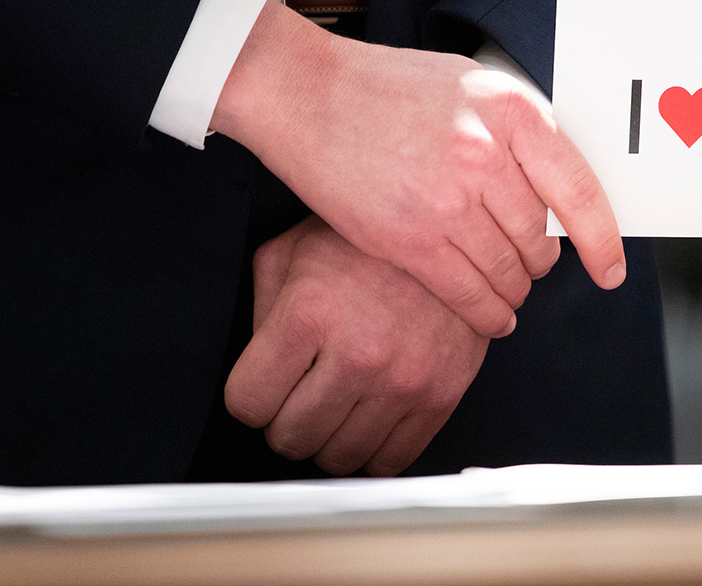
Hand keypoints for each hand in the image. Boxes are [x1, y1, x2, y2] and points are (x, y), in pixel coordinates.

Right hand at [211, 0, 623, 337]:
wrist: (307, 95)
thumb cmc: (389, 88)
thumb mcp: (473, 86)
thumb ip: (520, 133)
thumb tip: (557, 191)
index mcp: (513, 113)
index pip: (581, 191)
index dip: (602, 241)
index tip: (609, 269)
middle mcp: (487, 157)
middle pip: (540, 239)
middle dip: (539, 259)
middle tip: (529, 261)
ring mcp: (448, 202)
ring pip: (509, 272)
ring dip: (514, 289)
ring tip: (508, 288)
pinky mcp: (410, 240)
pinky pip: (469, 294)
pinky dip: (487, 313)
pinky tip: (491, 315)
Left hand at [224, 215, 488, 475]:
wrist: (453, 240)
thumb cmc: (372, 245)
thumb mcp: (294, 251)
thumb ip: (262, 309)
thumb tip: (255, 365)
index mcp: (309, 314)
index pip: (247, 402)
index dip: (249, 397)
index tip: (262, 389)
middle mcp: (357, 353)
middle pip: (290, 438)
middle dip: (285, 422)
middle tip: (297, 400)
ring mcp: (402, 380)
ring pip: (338, 458)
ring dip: (328, 439)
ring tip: (334, 408)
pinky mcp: (440, 396)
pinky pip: (392, 461)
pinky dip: (371, 452)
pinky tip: (367, 421)